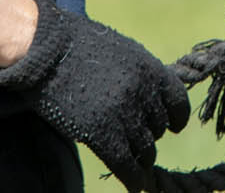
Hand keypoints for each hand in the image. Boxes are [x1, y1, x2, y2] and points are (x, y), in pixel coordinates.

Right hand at [0, 0, 188, 188]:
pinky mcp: (101, 132)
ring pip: (145, 149)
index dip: (177, 118)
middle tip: (139, 141)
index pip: (178, 101)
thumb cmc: (77, 45)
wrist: (46, 48)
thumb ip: (139, 75)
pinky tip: (135, 185)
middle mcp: (141, 91)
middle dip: (150, 136)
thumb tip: (151, 100)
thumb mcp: (120, 52)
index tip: (174, 127)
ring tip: (136, 164)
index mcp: (149, 68)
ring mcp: (122, 112)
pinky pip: (126, 164)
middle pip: (159, 128)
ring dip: (142, 159)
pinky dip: (133, 178)